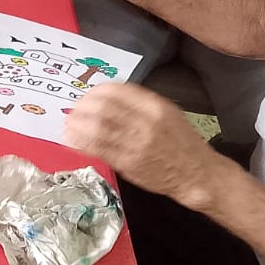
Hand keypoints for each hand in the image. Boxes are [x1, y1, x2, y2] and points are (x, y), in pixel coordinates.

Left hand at [64, 84, 229, 209]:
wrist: (196, 173)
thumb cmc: (181, 142)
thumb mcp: (167, 112)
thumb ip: (140, 103)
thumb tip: (108, 97)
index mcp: (155, 106)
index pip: (116, 91)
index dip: (96, 92)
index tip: (87, 96)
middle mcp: (145, 122)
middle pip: (103, 108)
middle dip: (82, 107)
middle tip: (73, 110)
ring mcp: (136, 144)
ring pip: (97, 128)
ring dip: (77, 124)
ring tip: (68, 124)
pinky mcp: (128, 163)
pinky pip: (99, 149)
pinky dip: (81, 143)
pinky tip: (72, 140)